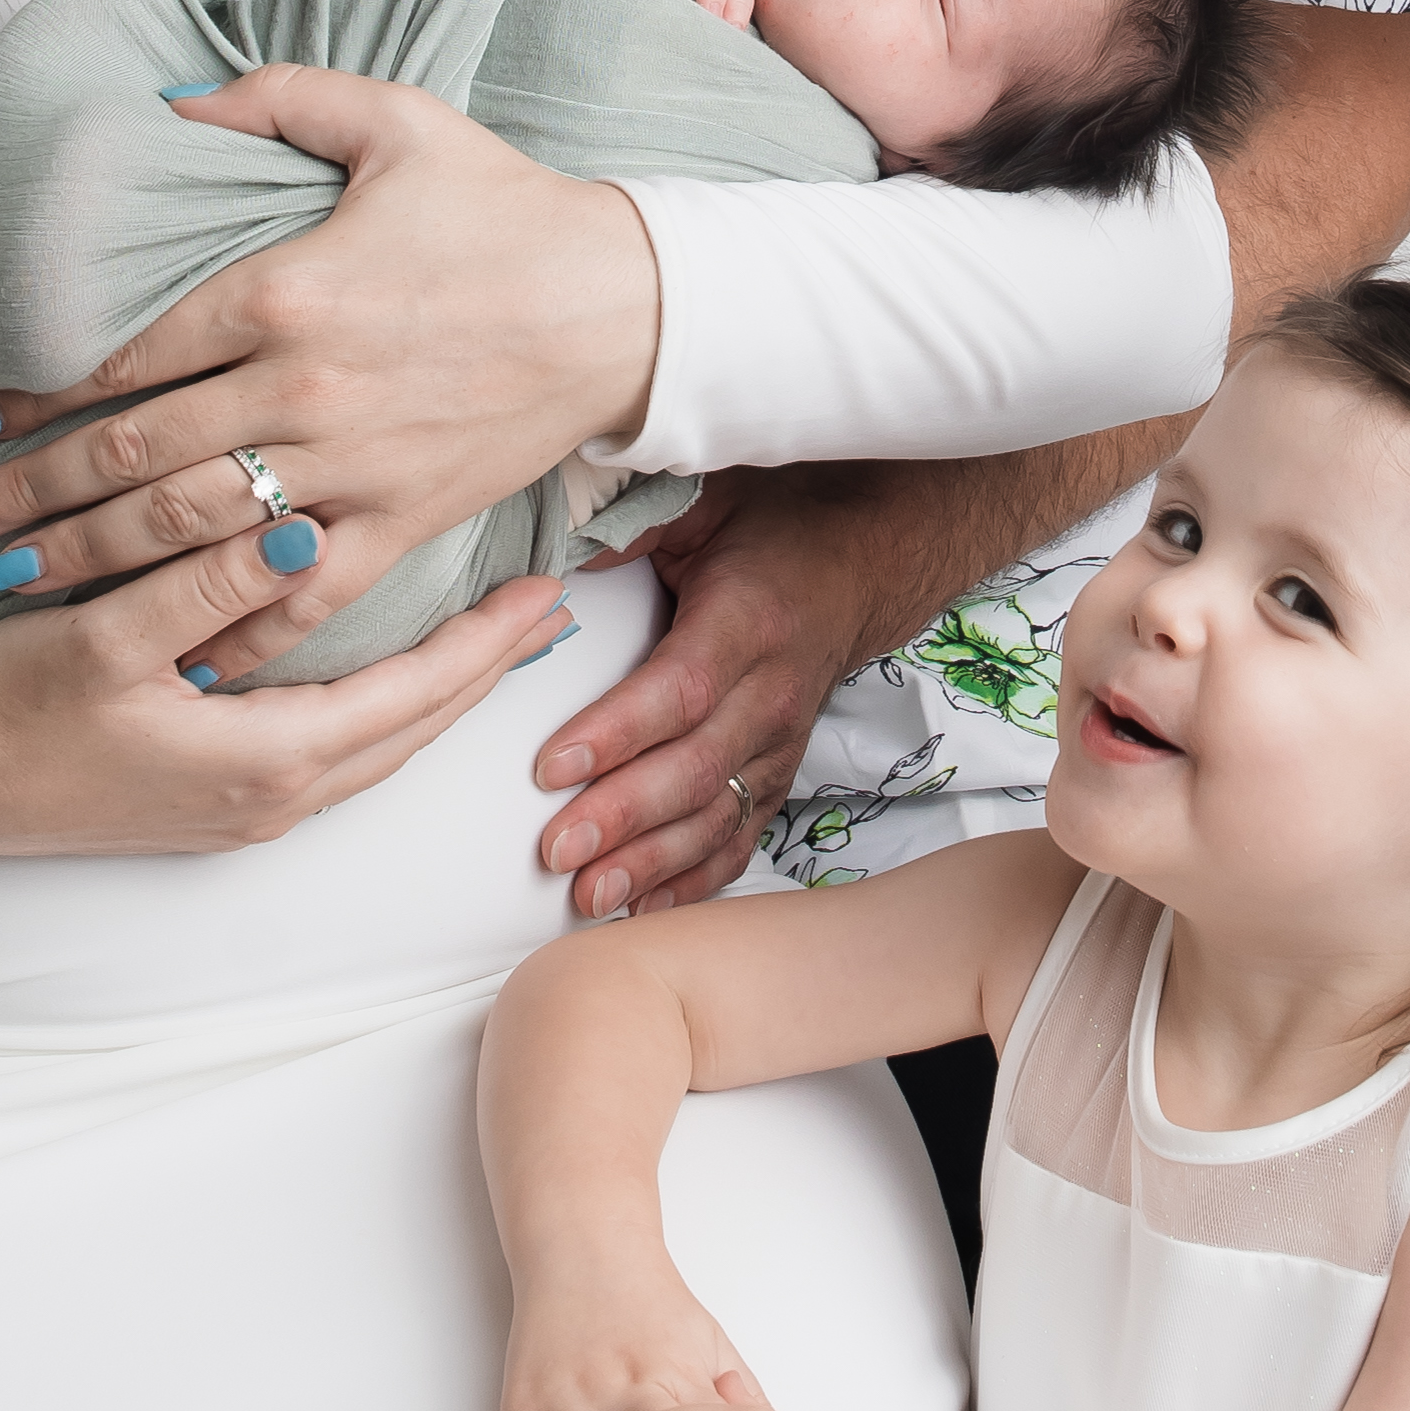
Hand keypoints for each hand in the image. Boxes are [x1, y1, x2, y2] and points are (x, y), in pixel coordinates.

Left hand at [0, 70, 660, 679]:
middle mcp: (303, 391)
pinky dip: (233, 631)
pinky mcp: (404, 523)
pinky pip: (300, 596)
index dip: (40, 392)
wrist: (628, 304)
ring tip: (19, 581)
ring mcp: (352, 468)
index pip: (127, 354)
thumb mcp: (394, 119)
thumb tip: (170, 97)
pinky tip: (173, 654)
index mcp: (286, 291)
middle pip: (135, 458)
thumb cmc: (511, 209)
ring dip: (95, 564)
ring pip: (193, 533)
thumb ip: (274, 99)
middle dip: (37, 495)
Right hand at [0, 540, 577, 853]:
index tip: (545, 592)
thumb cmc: (16, 709)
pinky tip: (391, 676)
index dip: (483, 643)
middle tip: (547, 610)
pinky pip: (338, 751)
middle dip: (483, 671)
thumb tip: (300, 534)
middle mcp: (273, 797)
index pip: (412, 697)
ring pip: (380, 746)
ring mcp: (246, 808)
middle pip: (414, 730)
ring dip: (437, 694)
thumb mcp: (105, 636)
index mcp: (265, 759)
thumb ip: (203, 580)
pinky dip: (384, 709)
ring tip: (488, 640)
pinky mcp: (218, 800)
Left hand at [530, 478, 886, 920]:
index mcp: (749, 620)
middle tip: (557, 850)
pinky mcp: (779, 775)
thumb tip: (552, 561)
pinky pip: (739, 838)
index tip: (550, 766)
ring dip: (652, 862)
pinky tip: (642, 908)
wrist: (859, 566)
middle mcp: (773, 693)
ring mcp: (782, 743)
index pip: (682, 689)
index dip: (617, 733)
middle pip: (697, 769)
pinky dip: (693, 881)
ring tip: (588, 895)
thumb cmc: (772, 530)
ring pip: (717, 816)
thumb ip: (633, 526)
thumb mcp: (708, 502)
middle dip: (625, 816)